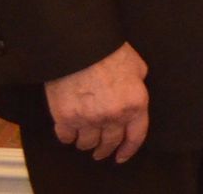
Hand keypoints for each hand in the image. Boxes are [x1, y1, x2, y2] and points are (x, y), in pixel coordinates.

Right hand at [44, 42, 148, 162]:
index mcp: (135, 104)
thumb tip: (132, 97)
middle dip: (106, 150)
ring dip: (87, 143)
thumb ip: (137, 87)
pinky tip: (69, 132)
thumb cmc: (110, 51)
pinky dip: (68, 137)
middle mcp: (113, 116)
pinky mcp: (65, 118)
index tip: (122, 156)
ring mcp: (88, 119)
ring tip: (85, 140)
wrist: (80, 46)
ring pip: (87, 143)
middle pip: (109, 143)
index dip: (129, 149)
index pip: (136, 136)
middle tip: (101, 152)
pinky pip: (66, 137)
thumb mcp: (137, 67)